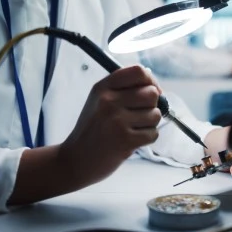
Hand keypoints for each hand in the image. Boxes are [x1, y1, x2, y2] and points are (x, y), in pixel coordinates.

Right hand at [60, 65, 161, 185]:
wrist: (76, 160)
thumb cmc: (92, 129)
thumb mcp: (99, 100)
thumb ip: (123, 89)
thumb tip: (155, 85)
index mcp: (103, 87)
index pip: (138, 72)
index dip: (151, 81)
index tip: (150, 91)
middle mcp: (109, 101)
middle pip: (151, 93)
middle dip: (150, 105)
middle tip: (138, 115)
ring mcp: (117, 120)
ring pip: (155, 114)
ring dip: (149, 124)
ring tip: (132, 129)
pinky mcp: (125, 140)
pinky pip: (153, 133)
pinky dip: (147, 138)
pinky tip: (132, 140)